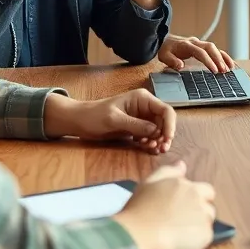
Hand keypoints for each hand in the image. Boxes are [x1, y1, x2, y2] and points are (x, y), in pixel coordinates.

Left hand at [43, 89, 175, 152]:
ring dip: (158, 140)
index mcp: (142, 99)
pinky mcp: (135, 128)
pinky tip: (146, 148)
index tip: (167, 140)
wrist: (79, 121)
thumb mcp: (114, 120)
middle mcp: (145, 107)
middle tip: (160, 149)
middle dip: (165, 135)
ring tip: (153, 149)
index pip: (165, 110)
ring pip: (158, 130)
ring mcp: (141, 118)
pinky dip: (150, 143)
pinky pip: (149, 136)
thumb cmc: (94, 116)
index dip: (170, 125)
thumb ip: (135, 125)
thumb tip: (156, 131)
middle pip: (164, 121)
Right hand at [113, 162, 215, 248]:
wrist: (140, 235)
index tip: (184, 208)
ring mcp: (203, 216)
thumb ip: (168, 171)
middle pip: (209, 205)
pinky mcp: (205, 235)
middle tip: (183, 222)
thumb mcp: (149, 183)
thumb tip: (182, 165)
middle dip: (201, 212)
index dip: (197, 199)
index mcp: (186, 185)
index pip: (205, 190)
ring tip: (181, 233)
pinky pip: (206, 237)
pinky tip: (182, 243)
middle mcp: (198, 198)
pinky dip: (197, 240)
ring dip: (199, 225)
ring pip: (209, 220)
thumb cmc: (140, 209)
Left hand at [158, 35, 233, 73]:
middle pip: (210, 48)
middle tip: (223, 70)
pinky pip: (215, 49)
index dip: (208, 61)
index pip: (200, 52)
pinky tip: (229, 63)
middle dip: (218, 59)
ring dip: (222, 57)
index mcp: (186, 45)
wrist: (165, 40)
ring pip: (214, 48)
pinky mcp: (202, 47)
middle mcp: (195, 42)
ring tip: (229, 68)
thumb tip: (180, 66)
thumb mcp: (164, 56)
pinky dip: (222, 55)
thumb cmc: (166, 49)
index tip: (214, 70)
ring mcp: (200, 43)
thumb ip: (171, 61)